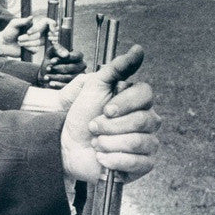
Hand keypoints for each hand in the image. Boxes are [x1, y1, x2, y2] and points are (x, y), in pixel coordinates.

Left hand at [0, 16, 50, 56]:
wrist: (3, 44)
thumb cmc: (8, 32)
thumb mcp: (14, 24)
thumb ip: (23, 21)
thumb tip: (32, 17)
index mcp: (33, 25)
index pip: (47, 23)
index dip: (51, 26)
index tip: (50, 30)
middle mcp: (36, 32)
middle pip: (40, 35)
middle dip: (29, 37)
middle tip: (19, 38)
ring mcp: (35, 41)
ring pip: (38, 43)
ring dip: (27, 43)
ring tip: (18, 42)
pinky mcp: (32, 49)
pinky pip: (35, 49)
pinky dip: (28, 48)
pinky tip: (22, 47)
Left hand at [40, 45, 86, 86]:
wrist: (45, 73)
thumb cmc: (50, 60)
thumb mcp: (51, 52)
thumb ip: (57, 49)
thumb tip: (66, 55)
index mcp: (78, 56)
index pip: (76, 56)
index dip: (64, 58)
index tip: (52, 61)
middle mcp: (81, 66)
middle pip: (72, 67)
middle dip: (58, 68)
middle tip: (48, 69)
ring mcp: (79, 77)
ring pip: (70, 77)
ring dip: (56, 77)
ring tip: (47, 76)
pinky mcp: (74, 86)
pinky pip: (68, 86)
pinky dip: (58, 85)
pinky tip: (51, 83)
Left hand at [59, 45, 159, 182]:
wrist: (67, 145)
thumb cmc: (81, 115)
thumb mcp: (94, 86)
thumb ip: (116, 68)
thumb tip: (138, 49)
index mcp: (137, 101)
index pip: (146, 95)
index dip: (124, 103)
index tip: (105, 109)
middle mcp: (147, 121)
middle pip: (144, 120)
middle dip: (111, 126)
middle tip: (94, 127)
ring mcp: (147, 143)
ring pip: (140, 142)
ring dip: (110, 143)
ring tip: (96, 143)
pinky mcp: (142, 165)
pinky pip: (139, 163)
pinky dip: (114, 160)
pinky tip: (102, 158)